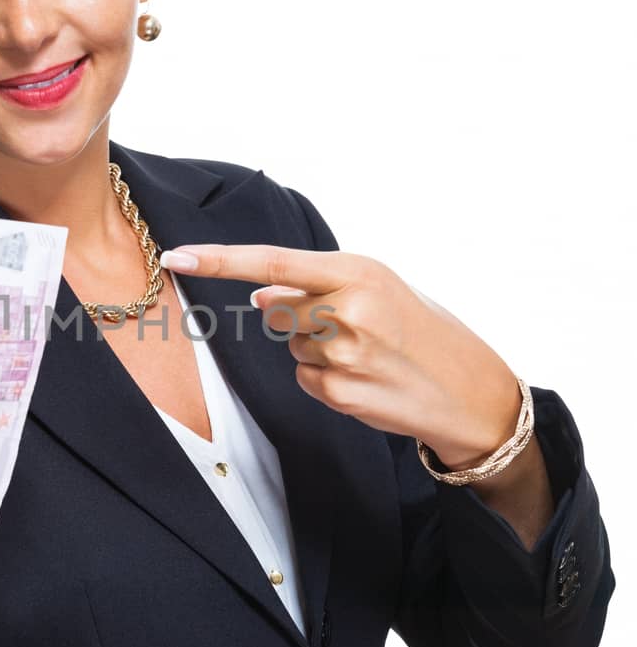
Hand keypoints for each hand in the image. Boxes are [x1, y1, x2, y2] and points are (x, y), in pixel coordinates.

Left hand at [160, 243, 521, 468]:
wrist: (469, 391)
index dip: (220, 260)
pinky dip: (325, 379)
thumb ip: (319, 286)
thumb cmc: (423, 330)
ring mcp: (342, 354)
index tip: (177, 255)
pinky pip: (303, 379)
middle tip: (353, 327)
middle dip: (299, 317)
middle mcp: (348, 309)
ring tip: (368, 354)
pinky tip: (365, 379)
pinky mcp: (338, 391)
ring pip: (291, 346)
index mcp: (359, 271)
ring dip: (316, 349)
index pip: (273, 261)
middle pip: (277, 309)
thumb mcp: (381, 289)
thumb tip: (260, 295)